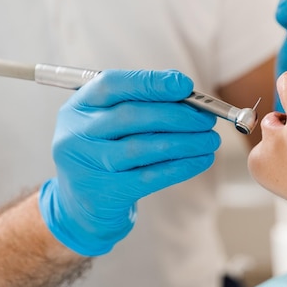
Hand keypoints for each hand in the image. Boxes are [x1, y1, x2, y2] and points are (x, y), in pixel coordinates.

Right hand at [39, 70, 220, 255]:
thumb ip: (143, 102)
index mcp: (79, 106)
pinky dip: (181, 166)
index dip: (151, 83)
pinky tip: (201, 160)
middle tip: (207, 120)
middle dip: (177, 116)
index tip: (185, 85)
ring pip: (142, 148)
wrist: (82, 203)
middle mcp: (76, 133)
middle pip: (131, 116)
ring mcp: (87, 165)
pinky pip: (149, 177)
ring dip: (185, 142)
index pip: (112, 84)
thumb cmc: (107, 150)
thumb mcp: (112, 122)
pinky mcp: (104, 193)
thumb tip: (186, 92)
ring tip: (210, 140)